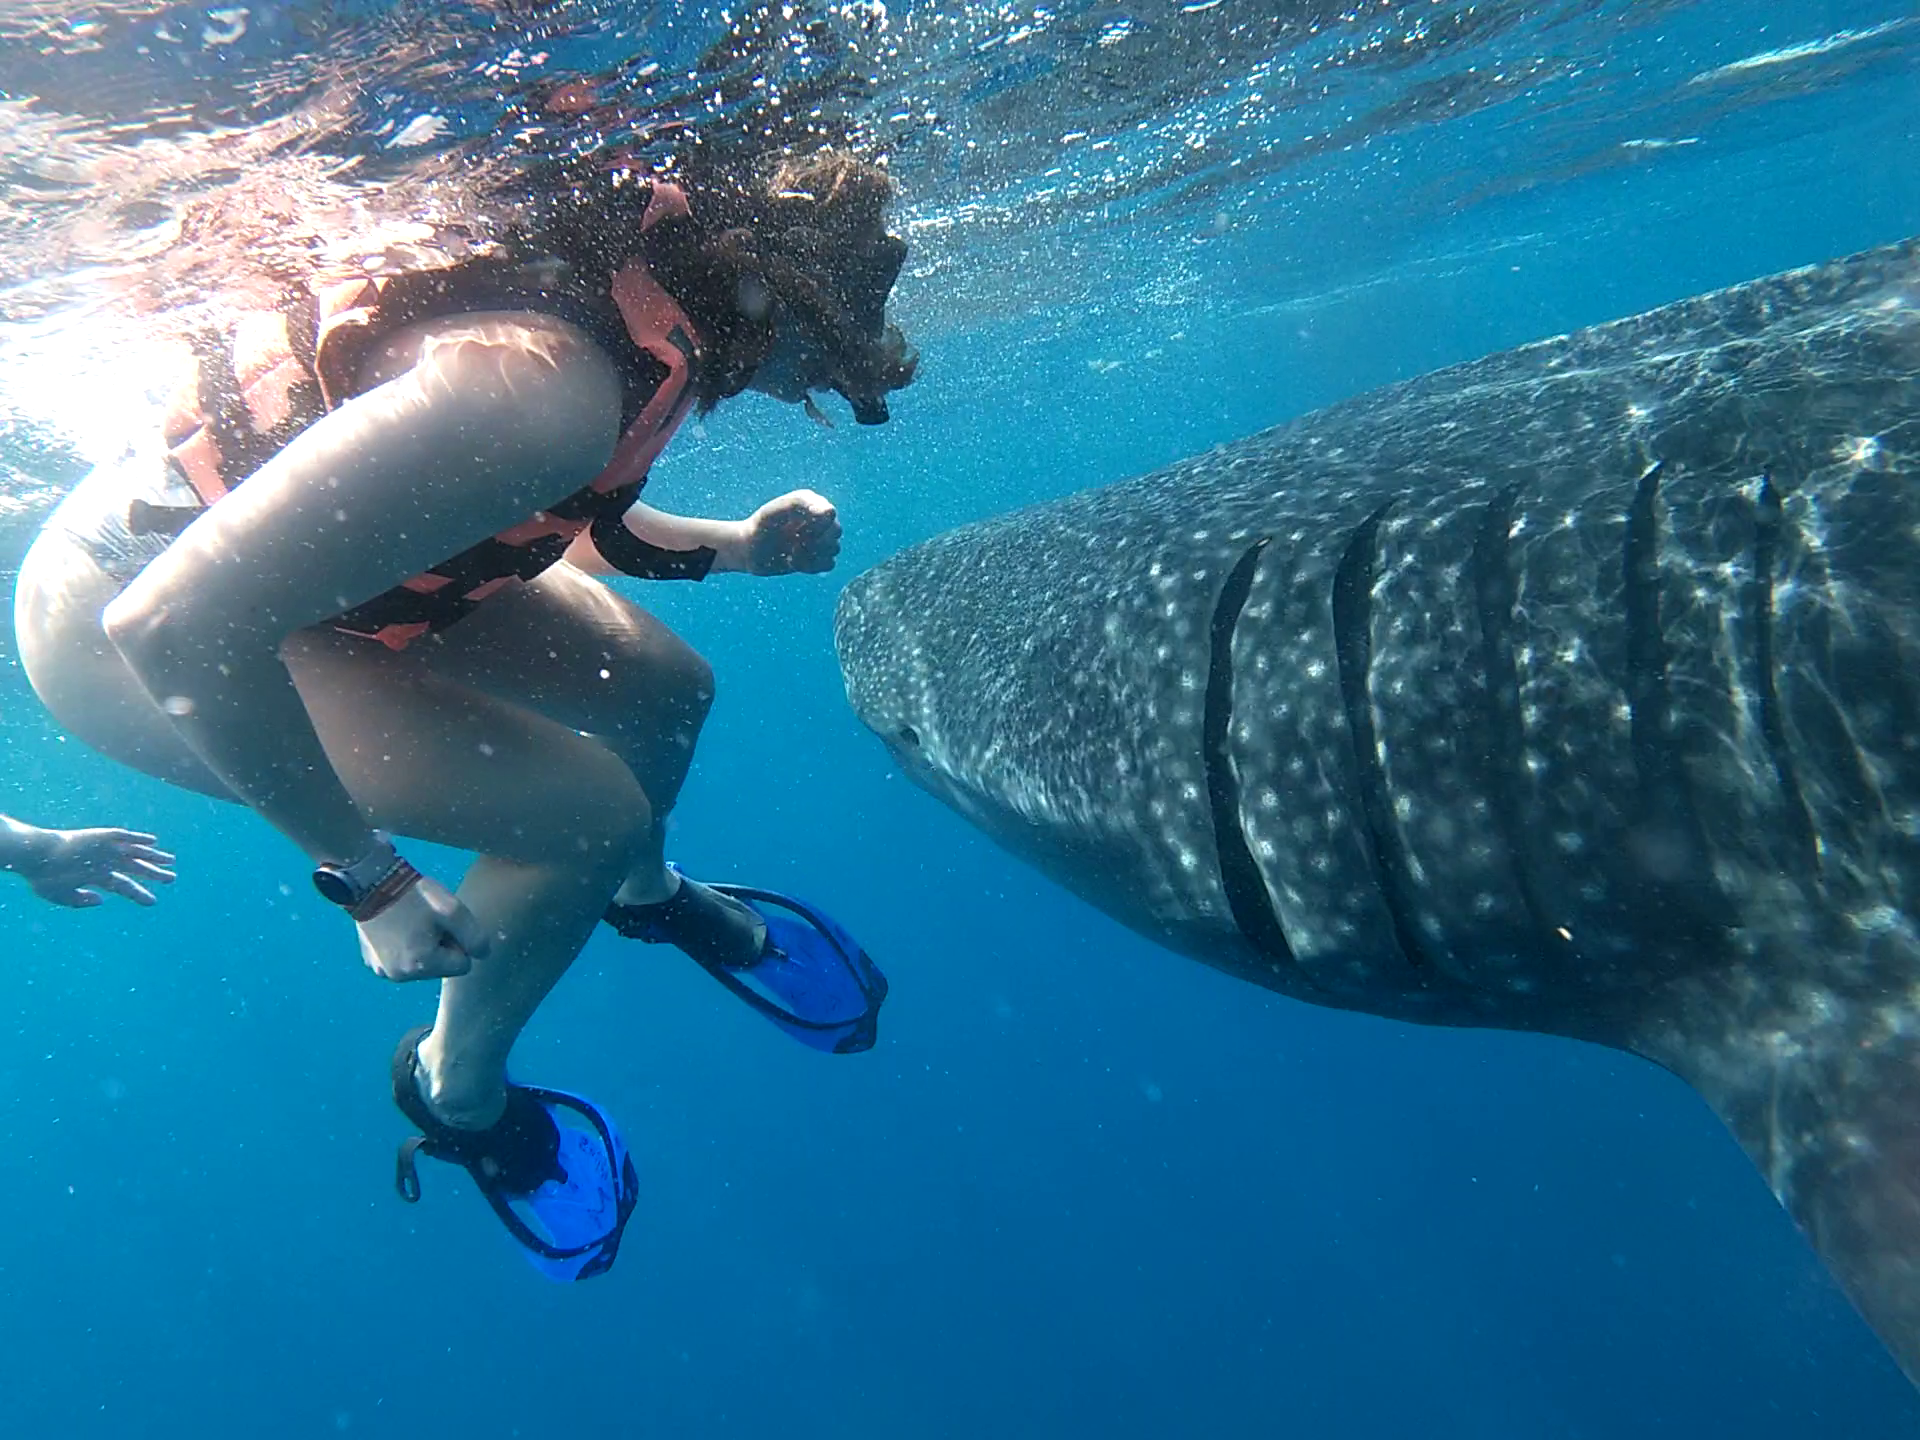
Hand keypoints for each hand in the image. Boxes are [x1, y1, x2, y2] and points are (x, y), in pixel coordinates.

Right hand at [6, 824, 175, 907]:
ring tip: (171, 860)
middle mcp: (104, 862)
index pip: (123, 885)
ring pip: (135, 852)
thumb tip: (102, 900)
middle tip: (172, 878)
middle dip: (154, 873)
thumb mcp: (61, 896)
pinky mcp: (101, 836)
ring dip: (153, 855)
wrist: (34, 856)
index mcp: (96, 876)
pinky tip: (152, 840)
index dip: (138, 893)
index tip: (153, 902)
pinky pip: (124, 837)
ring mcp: (104, 849)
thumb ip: (80, 900)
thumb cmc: (43, 877)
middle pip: (135, 867)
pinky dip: (138, 838)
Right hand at [356, 875, 490, 981]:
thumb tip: (483, 955)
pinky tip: (397, 926)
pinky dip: (403, 947)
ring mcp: (382, 970)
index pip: (462, 965)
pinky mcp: (371, 962)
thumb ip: (474, 936)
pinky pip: (399, 960)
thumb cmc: (414, 895)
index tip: (444, 924)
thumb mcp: (453, 911)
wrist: (370, 882)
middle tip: (427, 921)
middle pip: (440, 967)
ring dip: (422, 947)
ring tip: (412, 922)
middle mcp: (400, 976)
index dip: (459, 942)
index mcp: (421, 965)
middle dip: (441, 947)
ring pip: (420, 965)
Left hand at [739, 489, 840, 574]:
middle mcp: (819, 519)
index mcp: (811, 502)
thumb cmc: (762, 527)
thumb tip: (830, 512)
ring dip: (811, 554)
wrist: (750, 549)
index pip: (829, 513)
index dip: (816, 525)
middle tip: (793, 542)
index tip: (798, 529)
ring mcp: (820, 538)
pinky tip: (795, 561)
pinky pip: (829, 564)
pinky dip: (812, 566)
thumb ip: (801, 504)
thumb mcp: (775, 511)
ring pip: (834, 548)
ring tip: (791, 552)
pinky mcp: (818, 558)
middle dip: (813, 540)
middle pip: (836, 531)